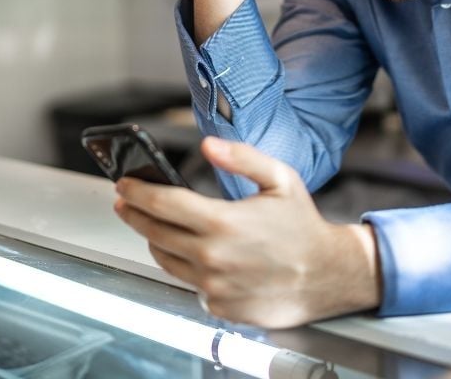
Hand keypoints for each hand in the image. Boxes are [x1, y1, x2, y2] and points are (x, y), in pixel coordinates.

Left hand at [114, 137, 381, 328]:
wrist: (327, 276)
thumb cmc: (303, 227)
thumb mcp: (280, 179)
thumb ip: (241, 158)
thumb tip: (208, 145)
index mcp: (223, 222)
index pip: (163, 204)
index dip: (138, 191)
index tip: (123, 184)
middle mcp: (212, 257)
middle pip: (154, 232)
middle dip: (135, 213)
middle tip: (126, 201)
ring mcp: (213, 286)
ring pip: (166, 259)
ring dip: (155, 240)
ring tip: (155, 225)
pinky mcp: (218, 306)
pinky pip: (188, 283)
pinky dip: (186, 266)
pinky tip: (195, 253)